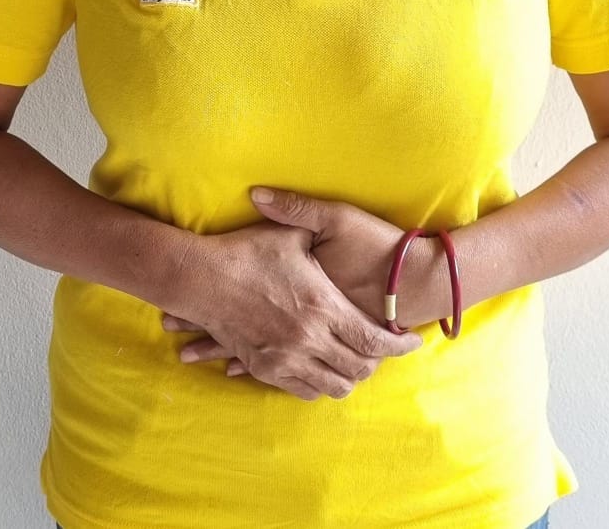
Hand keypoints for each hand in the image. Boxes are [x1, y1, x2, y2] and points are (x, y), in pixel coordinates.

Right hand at [161, 205, 421, 400]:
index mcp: (322, 306)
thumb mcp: (291, 234)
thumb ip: (317, 226)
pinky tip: (323, 373)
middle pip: (358, 369)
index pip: (374, 340)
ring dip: (349, 378)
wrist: (198, 278)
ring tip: (356, 365)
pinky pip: (303, 390)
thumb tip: (337, 218)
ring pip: (332, 386)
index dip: (398, 346)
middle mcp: (308, 338)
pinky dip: (319, 385)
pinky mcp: (265, 367)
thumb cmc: (247, 251)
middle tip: (383, 353)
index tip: (410, 342)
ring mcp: (285, 357)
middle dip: (377, 364)